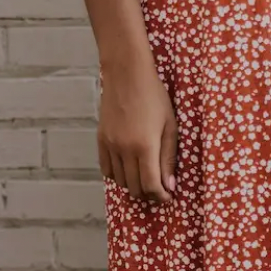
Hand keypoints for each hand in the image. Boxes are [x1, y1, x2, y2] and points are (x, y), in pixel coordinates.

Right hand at [97, 63, 177, 203]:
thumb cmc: (155, 98)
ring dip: (134, 186)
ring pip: (120, 181)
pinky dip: (119, 176)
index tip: (169, 196)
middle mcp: (124, 150)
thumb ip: (168, 158)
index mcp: (145, 147)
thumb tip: (169, 186)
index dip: (162, 196)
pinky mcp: (100, 140)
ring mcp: (110, 146)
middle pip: (135, 188)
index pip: (151, 186)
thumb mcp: (170, 127)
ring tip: (146, 179)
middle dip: (150, 194)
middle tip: (160, 189)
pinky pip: (107, 170)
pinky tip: (129, 170)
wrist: (127, 74)